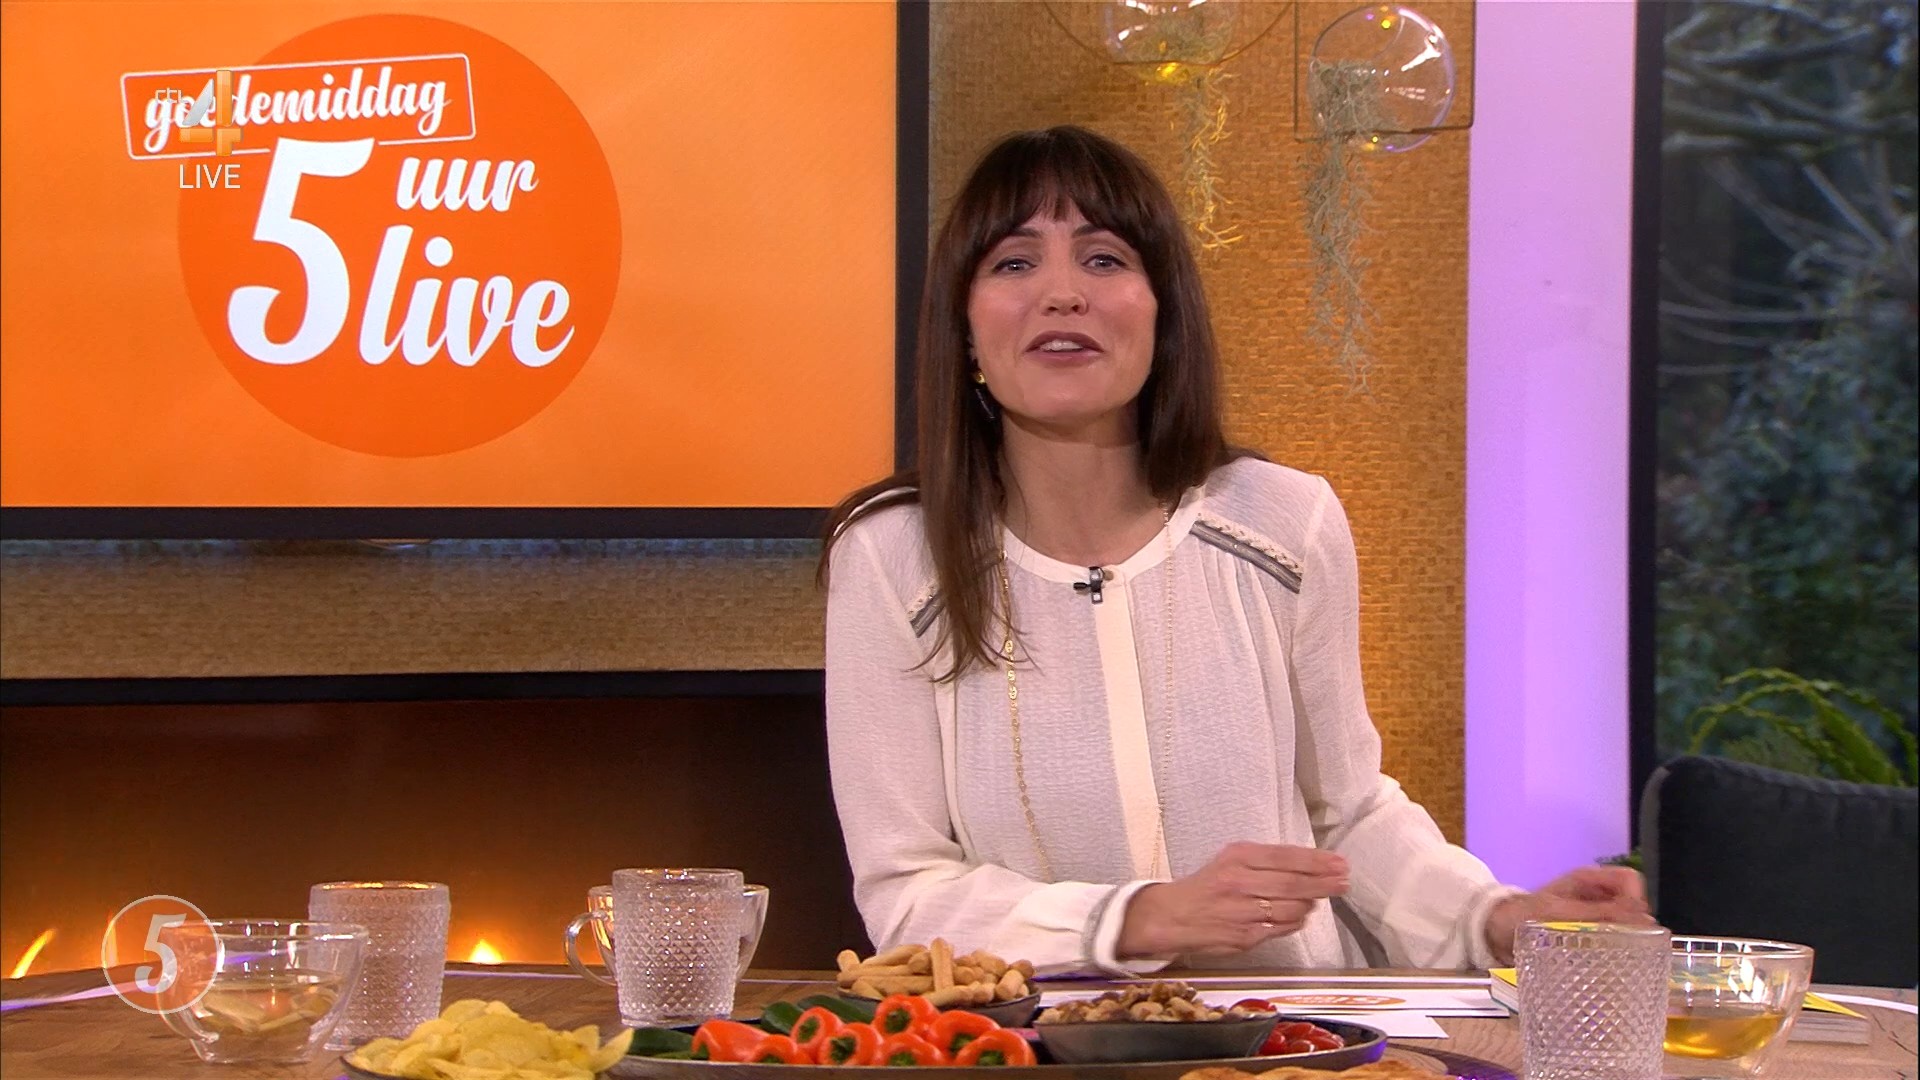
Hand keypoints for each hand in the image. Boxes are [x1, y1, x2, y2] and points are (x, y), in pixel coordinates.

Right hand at [1116, 842, 1348, 958]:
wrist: (1172, 916)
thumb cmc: (1207, 886)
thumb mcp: (1231, 861)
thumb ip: (1266, 863)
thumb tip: (1309, 868)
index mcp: (1237, 857)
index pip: (1286, 857)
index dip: (1316, 861)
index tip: (1339, 863)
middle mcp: (1240, 882)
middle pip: (1292, 883)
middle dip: (1323, 883)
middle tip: (1344, 882)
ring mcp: (1242, 911)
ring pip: (1290, 908)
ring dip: (1310, 905)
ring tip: (1319, 900)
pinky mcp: (1243, 936)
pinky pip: (1279, 928)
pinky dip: (1295, 922)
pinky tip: (1301, 917)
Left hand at [1483, 865, 1654, 964]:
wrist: (1496, 931)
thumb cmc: (1522, 915)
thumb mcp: (1560, 913)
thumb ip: (1598, 915)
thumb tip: (1641, 919)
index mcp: (1589, 879)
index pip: (1630, 881)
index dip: (1636, 900)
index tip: (1634, 924)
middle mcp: (1594, 894)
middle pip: (1631, 903)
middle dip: (1634, 923)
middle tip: (1628, 945)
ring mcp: (1592, 913)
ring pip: (1624, 922)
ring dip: (1624, 938)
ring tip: (1619, 955)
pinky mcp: (1587, 932)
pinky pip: (1610, 937)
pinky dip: (1612, 948)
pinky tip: (1607, 961)